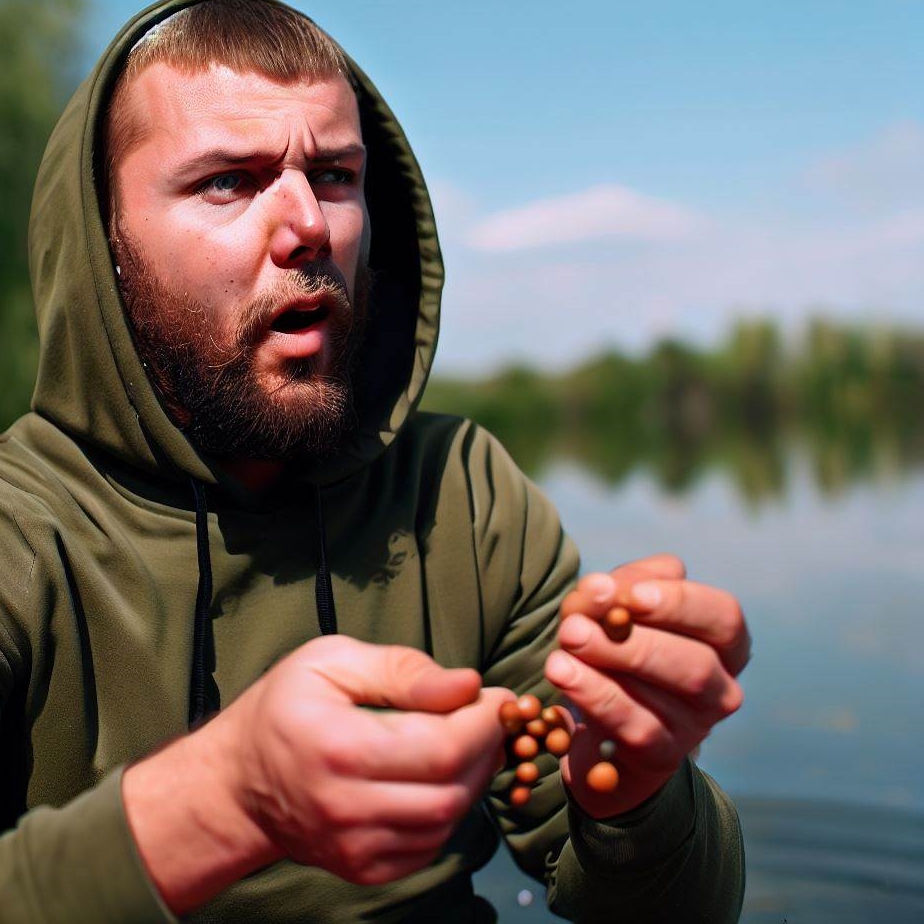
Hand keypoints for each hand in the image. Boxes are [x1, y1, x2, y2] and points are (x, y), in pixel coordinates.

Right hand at [230, 636, 510, 880]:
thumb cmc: (284, 708)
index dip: (484, 722)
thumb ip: (401, 669)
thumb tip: (467, 684)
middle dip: (488, 749)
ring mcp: (354, 845)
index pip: (442, 747)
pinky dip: (449, 809)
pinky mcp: (363, 868)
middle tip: (490, 717)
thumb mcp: (331, 661)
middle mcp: (346, 807)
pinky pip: (430, 845)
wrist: (237, 783)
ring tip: (468, 741)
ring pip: (448, 820)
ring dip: (474, 779)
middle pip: (453, 788)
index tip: (498, 698)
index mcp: (339, 747)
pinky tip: (441, 776)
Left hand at [544, 554, 749, 817]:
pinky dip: (593, 695)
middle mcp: (719, 689)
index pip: (722, 617)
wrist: (601, 720)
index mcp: (724, 643)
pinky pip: (631, 727)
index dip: (679, 603)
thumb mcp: (622, 605)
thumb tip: (600, 588)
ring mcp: (693, 729)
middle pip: (695, 664)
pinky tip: (562, 672)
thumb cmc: (620, 647)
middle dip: (633, 641)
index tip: (633, 595)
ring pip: (659, 698)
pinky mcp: (660, 757)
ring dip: (604, 667)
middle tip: (576, 625)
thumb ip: (618, 588)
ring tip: (564, 645)